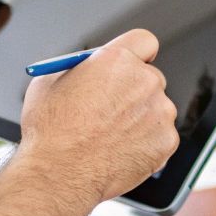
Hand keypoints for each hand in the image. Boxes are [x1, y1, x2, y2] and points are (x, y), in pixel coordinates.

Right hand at [14, 28, 178, 202]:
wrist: (59, 174)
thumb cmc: (49, 131)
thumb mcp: (49, 83)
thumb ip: (78, 70)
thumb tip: (89, 70)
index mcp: (116, 59)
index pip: (143, 41)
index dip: (136, 53)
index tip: (130, 65)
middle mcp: (144, 80)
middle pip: (151, 77)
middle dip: (135, 90)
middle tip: (115, 108)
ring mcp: (160, 112)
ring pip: (156, 109)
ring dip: (141, 119)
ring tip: (110, 138)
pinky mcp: (167, 141)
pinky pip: (161, 137)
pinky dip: (146, 144)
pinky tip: (120, 152)